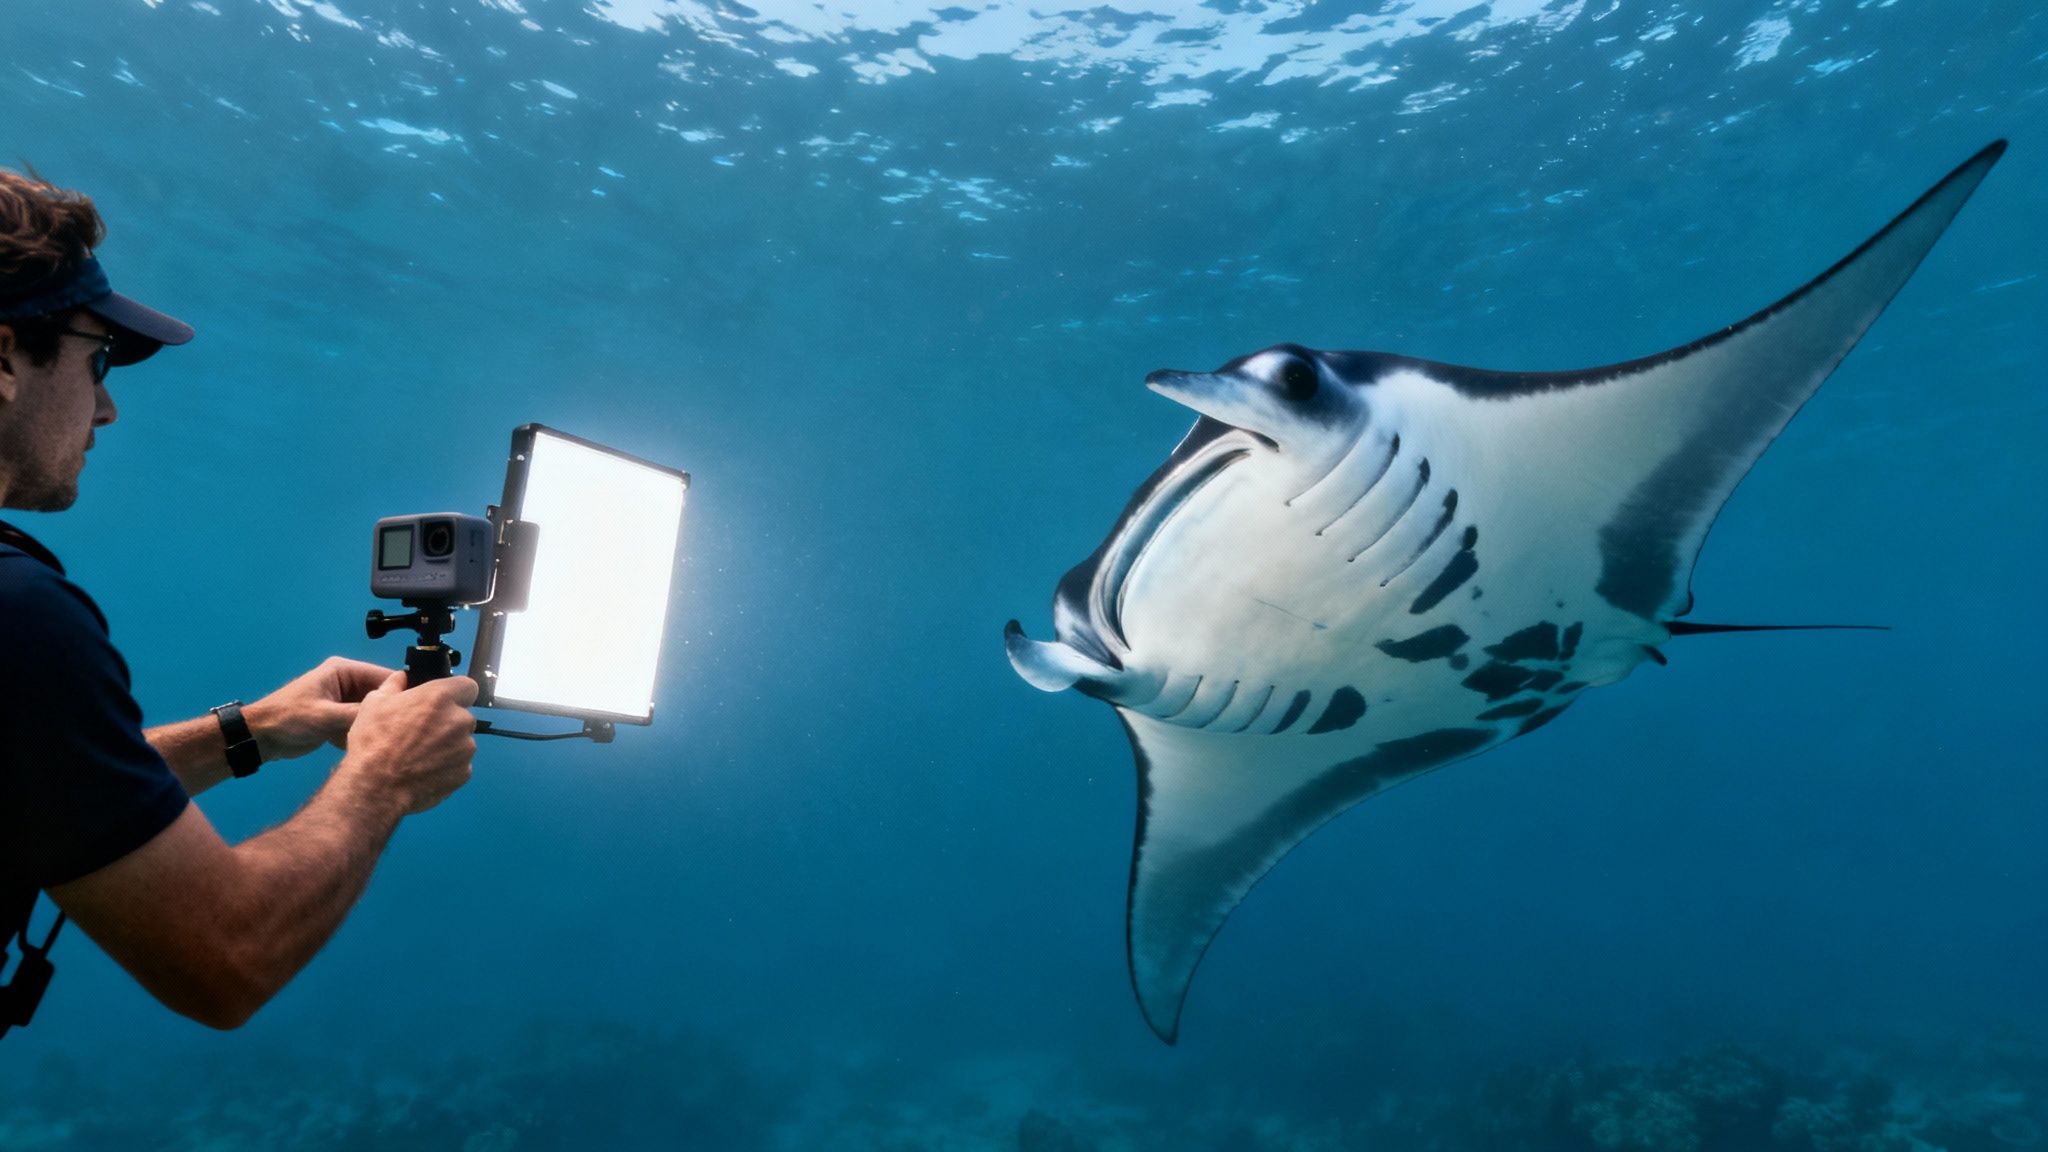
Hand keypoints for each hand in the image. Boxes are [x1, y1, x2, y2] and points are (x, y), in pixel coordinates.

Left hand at [244, 657, 398, 762]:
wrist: (260, 738)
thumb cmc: (288, 719)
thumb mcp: (326, 716)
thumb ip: (359, 714)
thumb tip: (391, 714)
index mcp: (344, 671)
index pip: (384, 676)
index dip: (401, 692)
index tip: (415, 711)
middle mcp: (347, 682)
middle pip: (380, 695)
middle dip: (387, 712)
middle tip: (400, 730)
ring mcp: (344, 701)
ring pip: (372, 712)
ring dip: (374, 725)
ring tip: (381, 740)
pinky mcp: (339, 718)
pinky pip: (361, 724)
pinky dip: (361, 734)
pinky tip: (359, 745)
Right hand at [340, 669, 479, 815]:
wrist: (376, 786)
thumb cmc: (373, 742)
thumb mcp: (375, 703)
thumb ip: (394, 684)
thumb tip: (402, 677)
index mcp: (440, 697)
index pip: (468, 686)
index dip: (456, 693)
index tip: (444, 702)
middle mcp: (459, 720)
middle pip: (463, 716)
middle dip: (448, 722)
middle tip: (422, 733)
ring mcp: (465, 748)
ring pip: (462, 741)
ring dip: (448, 745)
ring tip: (420, 755)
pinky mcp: (464, 771)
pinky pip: (460, 764)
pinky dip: (447, 766)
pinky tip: (424, 770)